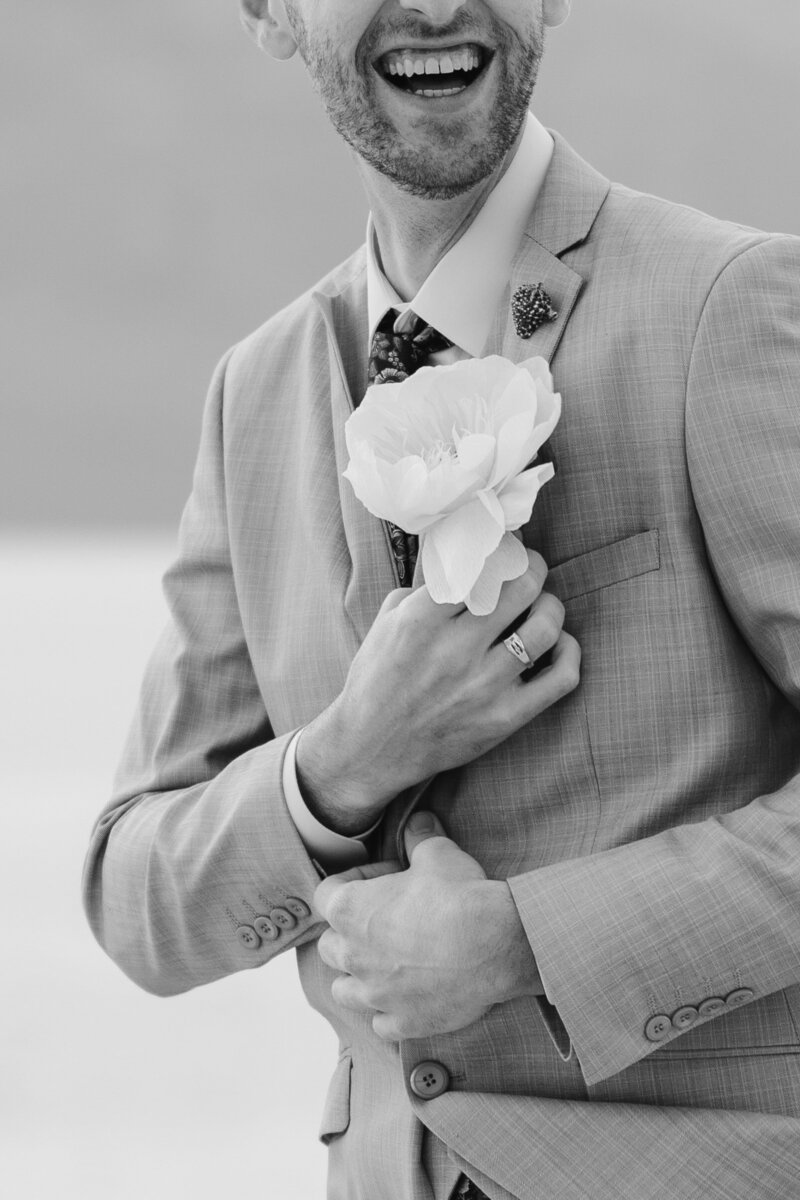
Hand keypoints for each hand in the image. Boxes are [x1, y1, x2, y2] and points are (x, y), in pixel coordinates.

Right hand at [297, 549, 579, 832]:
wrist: (371, 749)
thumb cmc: (377, 682)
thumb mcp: (386, 624)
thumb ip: (423, 591)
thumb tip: (464, 564)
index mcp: (421, 621)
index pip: (478, 568)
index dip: (502, 550)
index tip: (507, 547)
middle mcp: (455, 651)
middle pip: (521, 590)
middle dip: (533, 569)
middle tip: (530, 569)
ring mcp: (484, 687)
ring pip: (545, 629)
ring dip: (551, 608)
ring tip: (542, 606)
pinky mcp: (505, 718)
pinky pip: (561, 678)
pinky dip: (569, 653)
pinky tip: (558, 644)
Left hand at [313, 812, 542, 1040]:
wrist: (494, 944)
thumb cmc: (458, 896)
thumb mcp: (437, 854)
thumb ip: (419, 837)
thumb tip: (419, 822)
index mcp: (349, 910)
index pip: (326, 894)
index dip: (354, 881)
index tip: (383, 878)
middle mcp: (352, 955)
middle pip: (329, 946)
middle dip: (350, 933)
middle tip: (385, 921)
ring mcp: (375, 994)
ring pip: (344, 991)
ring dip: (358, 978)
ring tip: (387, 965)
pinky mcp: (402, 1022)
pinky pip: (381, 1024)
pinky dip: (389, 1012)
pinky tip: (409, 997)